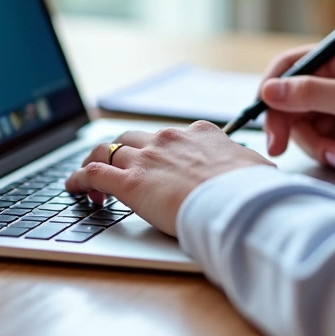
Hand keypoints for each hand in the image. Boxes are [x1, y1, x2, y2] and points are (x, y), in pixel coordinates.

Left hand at [65, 121, 274, 235]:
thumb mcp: (257, 169)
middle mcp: (167, 139)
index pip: (170, 136)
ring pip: (106, 150)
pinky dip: (78, 179)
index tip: (156, 163)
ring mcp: (146, 158)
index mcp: (198, 134)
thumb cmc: (250, 189)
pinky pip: (92, 174)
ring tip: (86, 179)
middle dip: (120, 152)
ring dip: (94, 162)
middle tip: (116, 170)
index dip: (158, 150)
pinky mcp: (130, 182)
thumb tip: (261, 170)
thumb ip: (250, 166)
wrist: (236, 202)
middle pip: (131, 138)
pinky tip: (73, 188)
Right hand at [260, 33, 334, 175]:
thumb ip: (312, 94)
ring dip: (314, 143)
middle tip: (278, 147)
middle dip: (288, 124)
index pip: (292, 64)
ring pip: (302, 123)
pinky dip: (325, 152)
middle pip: (291, 98)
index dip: (272, 87)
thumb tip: (268, 90)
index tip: (262, 112)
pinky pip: (318, 139)